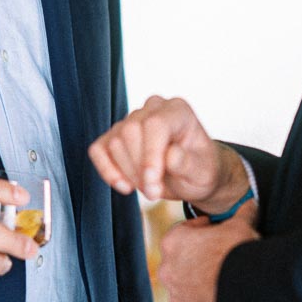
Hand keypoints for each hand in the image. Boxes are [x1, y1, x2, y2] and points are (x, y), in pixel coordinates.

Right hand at [89, 95, 246, 207]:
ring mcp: (132, 119)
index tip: (153, 186)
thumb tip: (170, 156)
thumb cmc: (199, 170)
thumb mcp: (202, 173)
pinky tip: (125, 186)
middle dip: (140, 170)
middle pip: (130, 132)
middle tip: (155, 192)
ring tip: (149, 187)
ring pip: (114, 143)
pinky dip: (107, 171)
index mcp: (178, 111)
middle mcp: (153, 108)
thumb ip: (189, 164)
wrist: (191, 176)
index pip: (155, 124)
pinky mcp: (115, 135)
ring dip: (128, 174)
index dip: (150, 156)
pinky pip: (98, 150)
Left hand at [160, 212, 258, 301]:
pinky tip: (222, 296)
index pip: (182, 232)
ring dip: (198, 281)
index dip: (200, 230)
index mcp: (173, 242)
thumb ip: (242, 212)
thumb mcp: (241, 226)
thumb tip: (251, 202)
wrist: (248, 291)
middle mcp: (168, 270)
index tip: (213, 231)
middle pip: (181, 260)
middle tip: (218, 255)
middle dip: (197, 257)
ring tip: (222, 278)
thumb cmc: (239, 253)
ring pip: (185, 285)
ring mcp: (176, 296)